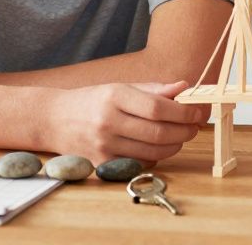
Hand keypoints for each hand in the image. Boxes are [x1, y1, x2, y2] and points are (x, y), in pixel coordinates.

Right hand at [50, 80, 208, 163]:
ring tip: (179, 136)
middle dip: (185, 130)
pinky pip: (141, 162)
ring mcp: (104, 145)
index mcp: (114, 96)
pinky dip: (156, 156)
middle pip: (159, 132)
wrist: (54, 120)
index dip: (183, 111)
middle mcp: (108, 121)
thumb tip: (184, 87)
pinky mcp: (102, 163)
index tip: (197, 111)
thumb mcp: (120, 87)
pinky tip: (157, 146)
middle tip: (194, 126)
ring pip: (154, 151)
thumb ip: (153, 89)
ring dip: (175, 145)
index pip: (157, 107)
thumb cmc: (92, 101)